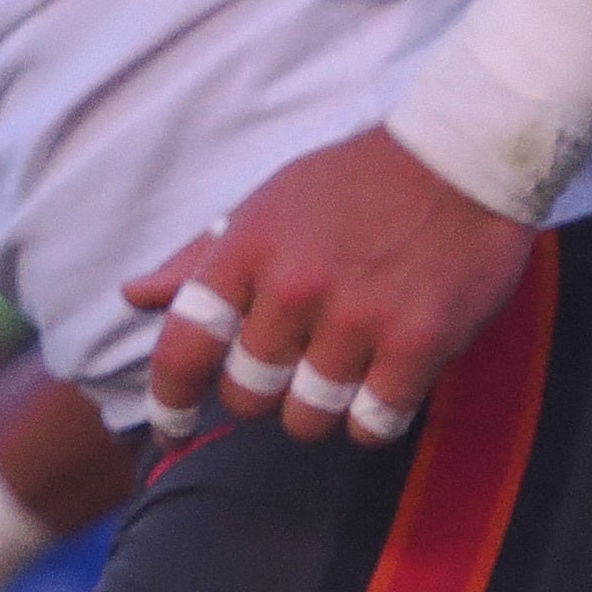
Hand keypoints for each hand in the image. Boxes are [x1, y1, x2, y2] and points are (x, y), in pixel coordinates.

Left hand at [124, 125, 538, 446]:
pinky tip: (381, 386)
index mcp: (245, 250)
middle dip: (258, 394)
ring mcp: (357, 320)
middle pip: (246, 396)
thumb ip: (198, 260)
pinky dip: (371, 419)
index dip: (168, 401)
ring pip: (307, 420)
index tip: (168, 428)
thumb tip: (135, 297)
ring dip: (315, 411)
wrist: (456, 162)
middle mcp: (293, 289)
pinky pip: (373, 425)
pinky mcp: (418, 346)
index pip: (183, 346)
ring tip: (336, 372)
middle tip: (287, 367)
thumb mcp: (263, 208)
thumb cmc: (350, 185)